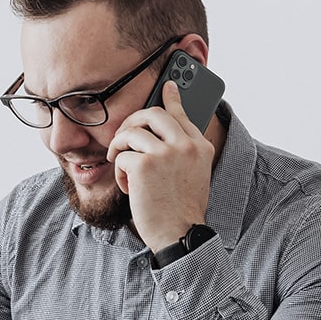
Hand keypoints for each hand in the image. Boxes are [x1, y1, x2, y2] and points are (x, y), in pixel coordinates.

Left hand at [106, 80, 212, 252]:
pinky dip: (120, 172)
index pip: (182, 113)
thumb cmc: (181, 209)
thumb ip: (183, 151)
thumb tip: (161, 133)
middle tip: (123, 136)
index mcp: (200, 146)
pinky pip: (121, 156)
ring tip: (122, 167)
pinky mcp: (144, 165)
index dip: (171, 98)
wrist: (178, 233)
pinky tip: (129, 188)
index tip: (167, 85)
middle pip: (152, 114)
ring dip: (120, 149)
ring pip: (131, 133)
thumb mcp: (193, 174)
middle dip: (131, 121)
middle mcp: (185, 145)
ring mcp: (165, 153)